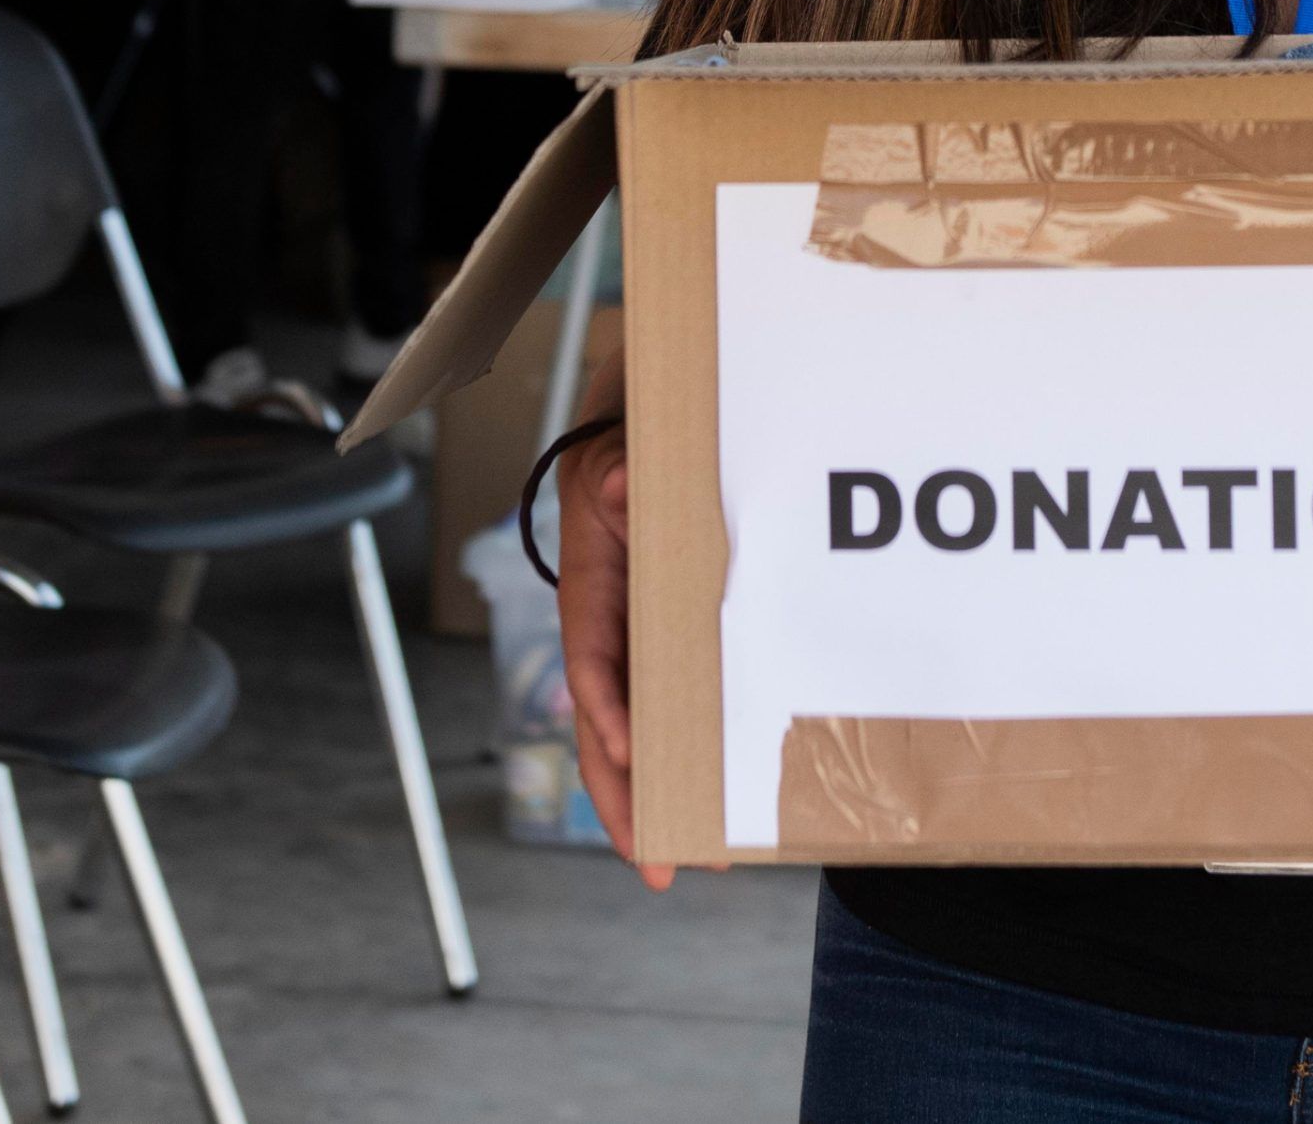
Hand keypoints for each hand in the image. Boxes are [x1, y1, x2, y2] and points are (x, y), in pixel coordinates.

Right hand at [555, 423, 707, 887]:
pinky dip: (691, 761)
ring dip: (660, 800)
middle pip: (607, 732)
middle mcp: (610, 636)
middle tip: (663, 865)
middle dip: (628, 802)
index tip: (631, 757)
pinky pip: (677, 714)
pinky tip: (721, 801)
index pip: (591, 661)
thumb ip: (614, 471)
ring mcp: (640, 651)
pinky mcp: (673, 653)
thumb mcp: (615, 454)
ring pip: (641, 739)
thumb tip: (614, 484)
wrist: (639, 447)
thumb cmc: (626, 453)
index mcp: (591, 594)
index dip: (605, 712)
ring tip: (698, 859)